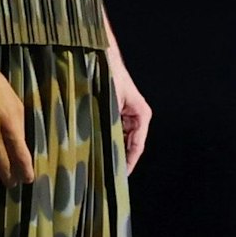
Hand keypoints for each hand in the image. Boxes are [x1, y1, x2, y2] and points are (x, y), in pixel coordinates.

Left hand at [108, 45, 152, 170]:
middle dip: (118, 160)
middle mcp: (137, 117)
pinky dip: (106, 142)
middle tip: (105, 179)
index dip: (129, 164)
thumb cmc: (108, 76)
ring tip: (98, 169)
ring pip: (120, 141)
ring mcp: (126, 116)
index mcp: (141, 115)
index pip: (137, 146)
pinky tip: (94, 151)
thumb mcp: (110, 104)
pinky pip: (113, 133)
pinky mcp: (116, 114)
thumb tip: (104, 150)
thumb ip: (111, 126)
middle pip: (129, 146)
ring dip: (110, 151)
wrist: (99, 57)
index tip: (120, 178)